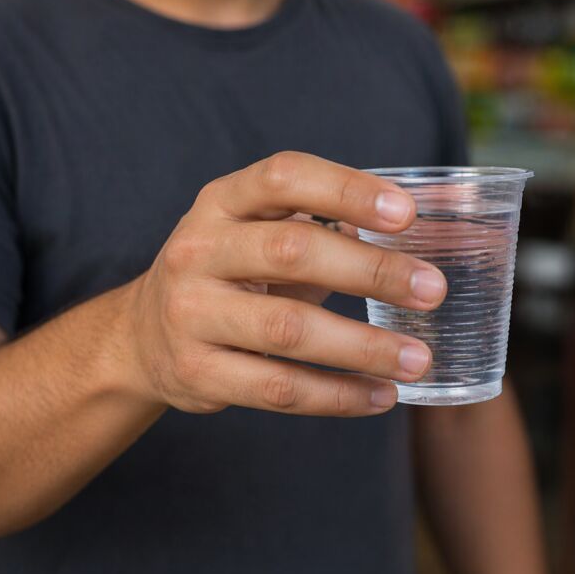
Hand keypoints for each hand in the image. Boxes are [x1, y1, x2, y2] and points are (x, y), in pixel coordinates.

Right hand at [120, 152, 445, 415]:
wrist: (142, 335)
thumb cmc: (229, 273)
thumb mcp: (255, 231)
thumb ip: (320, 225)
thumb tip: (416, 234)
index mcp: (222, 202)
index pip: (284, 177)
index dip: (346, 189)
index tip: (407, 212)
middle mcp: (198, 250)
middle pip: (291, 251)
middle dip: (371, 271)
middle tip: (432, 290)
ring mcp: (191, 313)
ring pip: (288, 330)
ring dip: (364, 346)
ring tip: (418, 359)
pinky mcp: (197, 372)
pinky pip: (278, 388)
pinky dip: (337, 395)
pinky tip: (381, 396)